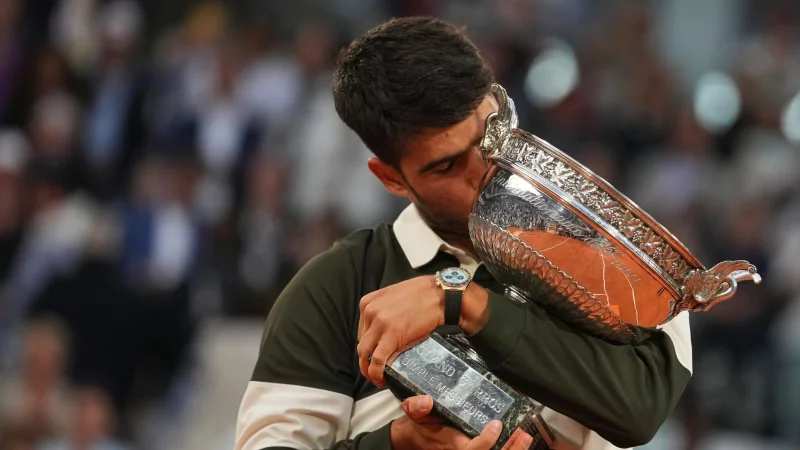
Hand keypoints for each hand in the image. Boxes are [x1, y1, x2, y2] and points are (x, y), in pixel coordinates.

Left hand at [357, 276, 489, 385]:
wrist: (439, 295)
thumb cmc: (422, 293)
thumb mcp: (392, 295)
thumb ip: (382, 310)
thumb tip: (382, 329)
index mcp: (368, 302)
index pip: (361, 330)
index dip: (368, 345)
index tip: (375, 353)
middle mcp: (370, 312)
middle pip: (362, 343)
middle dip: (366, 359)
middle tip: (374, 369)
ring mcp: (379, 324)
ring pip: (365, 353)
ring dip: (368, 369)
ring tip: (377, 378)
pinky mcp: (392, 336)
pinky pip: (378, 359)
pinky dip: (376, 372)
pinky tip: (380, 379)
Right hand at [391, 395, 533, 449]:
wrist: (416, 439)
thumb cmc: (420, 426)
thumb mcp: (414, 414)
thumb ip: (417, 407)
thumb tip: (426, 401)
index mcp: (453, 445)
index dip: (486, 441)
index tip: (497, 424)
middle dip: (509, 449)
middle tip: (523, 435)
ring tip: (526, 437)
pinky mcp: (476, 449)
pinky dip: (509, 448)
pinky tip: (520, 441)